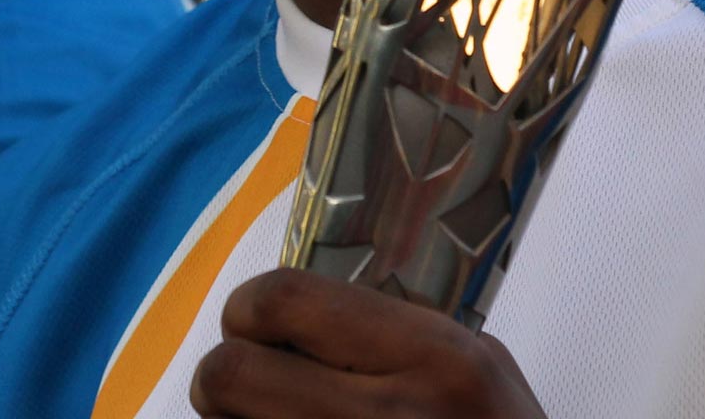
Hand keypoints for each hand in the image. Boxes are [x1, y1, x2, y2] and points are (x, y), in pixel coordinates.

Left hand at [188, 269, 545, 418]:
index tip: (254, 326)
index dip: (247, 309)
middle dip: (222, 378)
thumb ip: (394, 330)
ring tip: (270, 418)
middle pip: (228, 374)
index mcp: (436, 360)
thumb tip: (290, 309)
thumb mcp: (482, 369)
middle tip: (246, 386)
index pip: (283, 298)